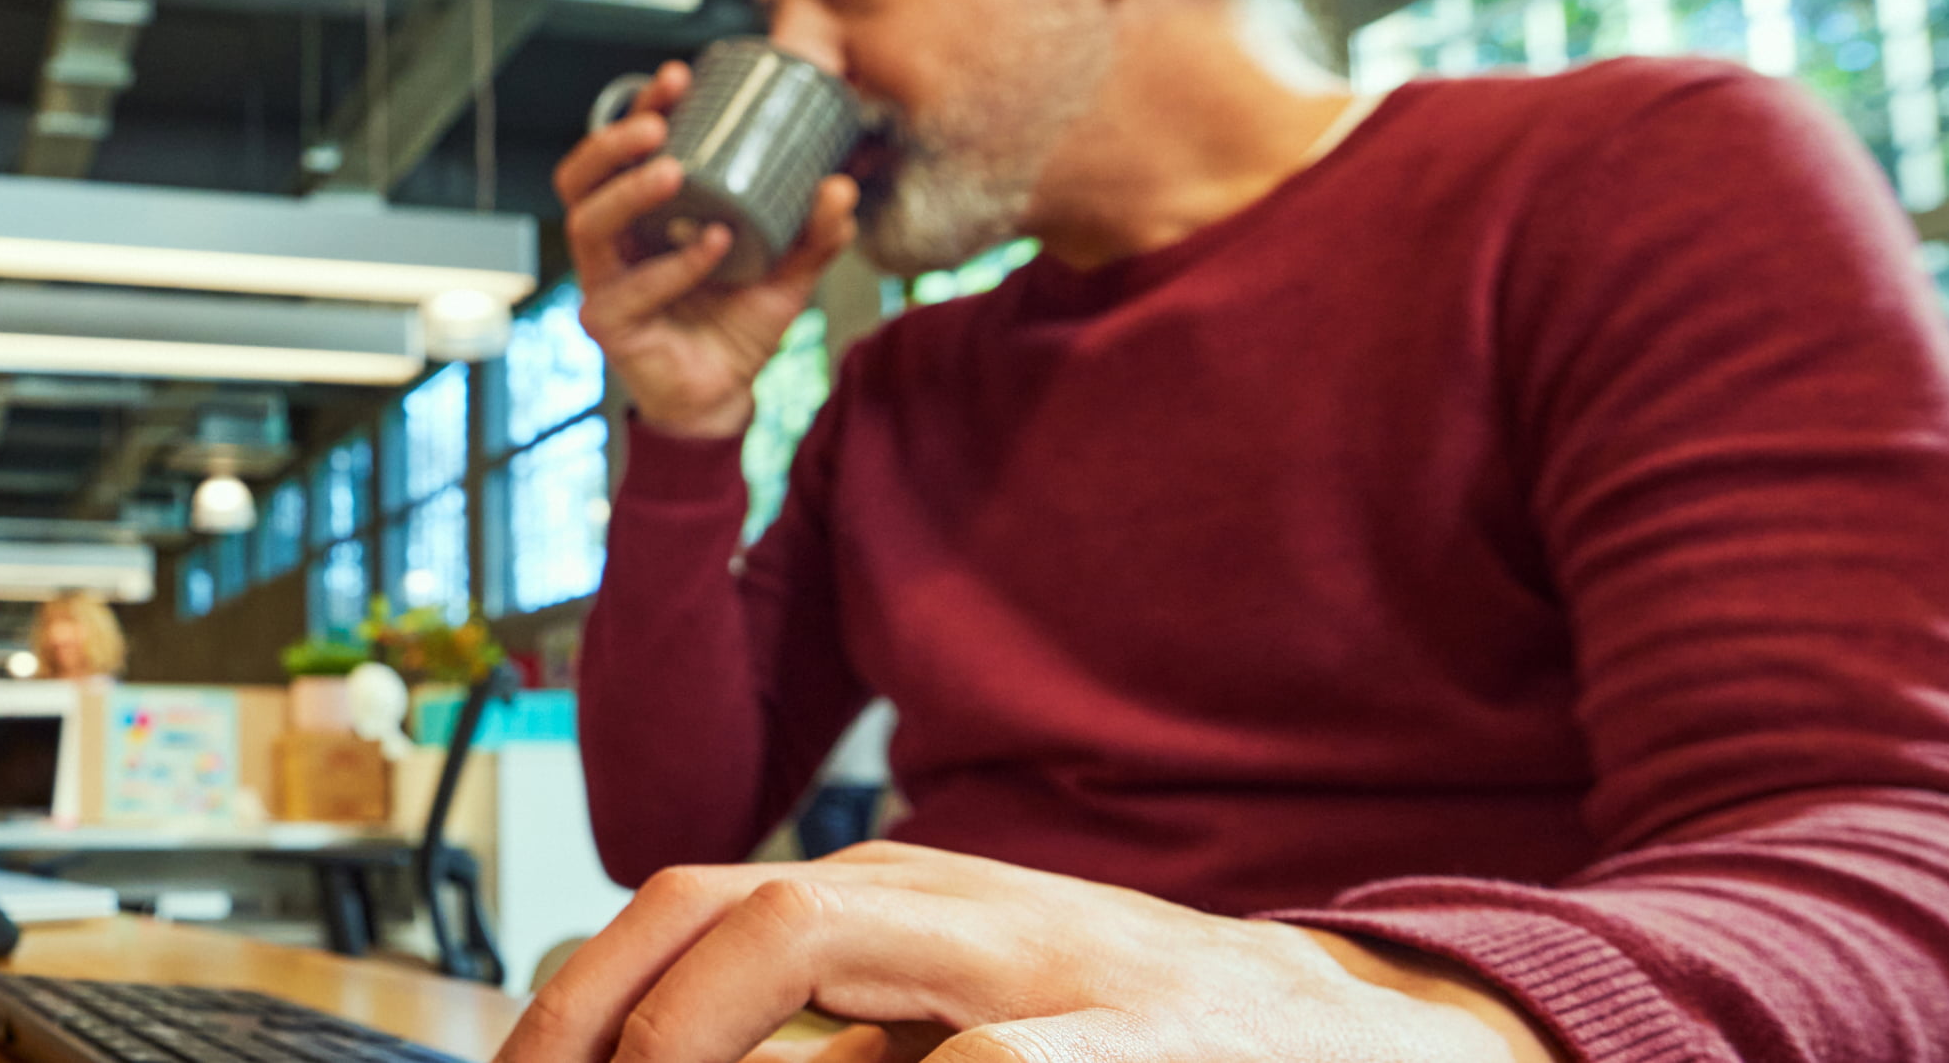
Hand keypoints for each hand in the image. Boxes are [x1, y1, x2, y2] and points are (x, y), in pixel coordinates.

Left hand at [497, 843, 1562, 1062]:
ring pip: (809, 931)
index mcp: (902, 902)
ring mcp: (1040, 962)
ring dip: (694, 1032)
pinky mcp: (1132, 1042)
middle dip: (604, 1013)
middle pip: (722, 903)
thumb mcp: (957, 1025)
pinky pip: (981, 1062)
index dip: (580, 999)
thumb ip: (831, 1045)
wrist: (1367, 1045)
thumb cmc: (1136, 1045)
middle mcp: (953, 904)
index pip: (692, 909)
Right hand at [555, 60, 859, 440]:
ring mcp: (602, 282)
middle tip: (656, 122)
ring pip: (586, 223)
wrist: (724, 397)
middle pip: (578, 178)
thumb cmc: (737, 325)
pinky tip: (715, 245)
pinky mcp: (609, 323)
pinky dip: (675, 264)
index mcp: (641, 215)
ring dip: (627, 192)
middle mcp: (613, 243)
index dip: (640, 108)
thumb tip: (838, 185)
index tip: (678, 76)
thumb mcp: (786, 271)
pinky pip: (631, 288)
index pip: (622, 150)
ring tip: (672, 169)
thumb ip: (813, 233)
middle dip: (610, 142)